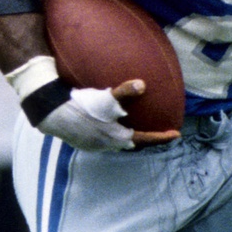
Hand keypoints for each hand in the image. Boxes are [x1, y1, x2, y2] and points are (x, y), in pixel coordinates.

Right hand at [36, 80, 180, 150]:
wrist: (54, 115)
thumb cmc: (83, 107)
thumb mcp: (106, 97)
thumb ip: (125, 91)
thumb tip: (143, 84)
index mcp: (118, 137)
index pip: (147, 138)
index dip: (162, 137)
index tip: (176, 134)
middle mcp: (109, 145)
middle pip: (132, 143)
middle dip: (145, 138)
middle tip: (155, 131)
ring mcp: (95, 146)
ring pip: (117, 143)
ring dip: (126, 136)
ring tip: (131, 127)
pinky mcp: (84, 142)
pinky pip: (103, 140)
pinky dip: (111, 133)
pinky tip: (108, 123)